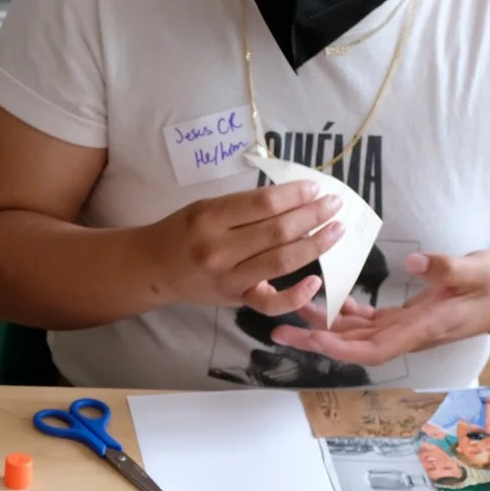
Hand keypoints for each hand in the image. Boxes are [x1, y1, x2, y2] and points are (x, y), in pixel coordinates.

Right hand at [143, 180, 346, 314]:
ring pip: (282, 261)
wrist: (153, 267)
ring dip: (316, 244)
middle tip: (336, 204)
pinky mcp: (236, 299)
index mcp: (210, 218)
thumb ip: (243, 206)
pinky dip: (296, 295)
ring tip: (336, 230)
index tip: (317, 187)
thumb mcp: (205, 208)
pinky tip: (317, 280)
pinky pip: (271, 303)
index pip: (263, 203)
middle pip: (278, 231)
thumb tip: (294, 198)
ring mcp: (229, 278)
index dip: (296, 194)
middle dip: (313, 215)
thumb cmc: (183, 231)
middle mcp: (219, 249)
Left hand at [269, 250, 489, 365]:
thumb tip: (414, 262)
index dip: (341, 348)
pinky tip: (329, 300)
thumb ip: (448, 268)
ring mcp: (406, 327)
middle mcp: (409, 334)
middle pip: (354, 346)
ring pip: (357, 334)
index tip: (312, 338)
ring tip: (291, 313)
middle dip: (316, 340)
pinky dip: (347, 314)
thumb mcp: (478, 270)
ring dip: (325, 326)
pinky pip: (369, 322)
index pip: (374, 349)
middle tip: (278, 330)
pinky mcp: (406, 318)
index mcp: (423, 328)